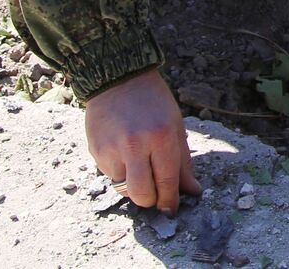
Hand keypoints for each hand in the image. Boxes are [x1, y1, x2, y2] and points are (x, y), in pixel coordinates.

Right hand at [84, 69, 200, 214]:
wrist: (119, 78)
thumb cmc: (153, 102)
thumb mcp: (176, 126)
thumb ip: (183, 161)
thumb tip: (192, 191)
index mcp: (162, 137)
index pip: (167, 182)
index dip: (170, 201)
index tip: (171, 209)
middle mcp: (136, 144)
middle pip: (142, 194)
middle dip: (151, 201)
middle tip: (156, 196)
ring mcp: (113, 149)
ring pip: (124, 187)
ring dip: (134, 185)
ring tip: (139, 164)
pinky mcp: (96, 151)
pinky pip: (110, 174)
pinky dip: (120, 171)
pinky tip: (124, 152)